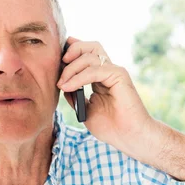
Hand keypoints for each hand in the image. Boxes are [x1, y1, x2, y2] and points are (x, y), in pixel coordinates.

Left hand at [57, 36, 153, 151]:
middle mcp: (109, 71)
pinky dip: (79, 77)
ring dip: (71, 68)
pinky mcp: (119, 76)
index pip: (87, 54)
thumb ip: (75, 96)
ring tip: (62, 84)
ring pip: (90, 55)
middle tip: (59, 65)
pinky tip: (68, 87)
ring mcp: (115, 72)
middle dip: (72, 51)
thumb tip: (62, 84)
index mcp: (101, 77)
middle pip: (90, 47)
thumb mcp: (85, 110)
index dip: (71, 52)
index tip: (56, 61)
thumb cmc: (112, 127)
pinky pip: (95, 70)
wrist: (129, 137)